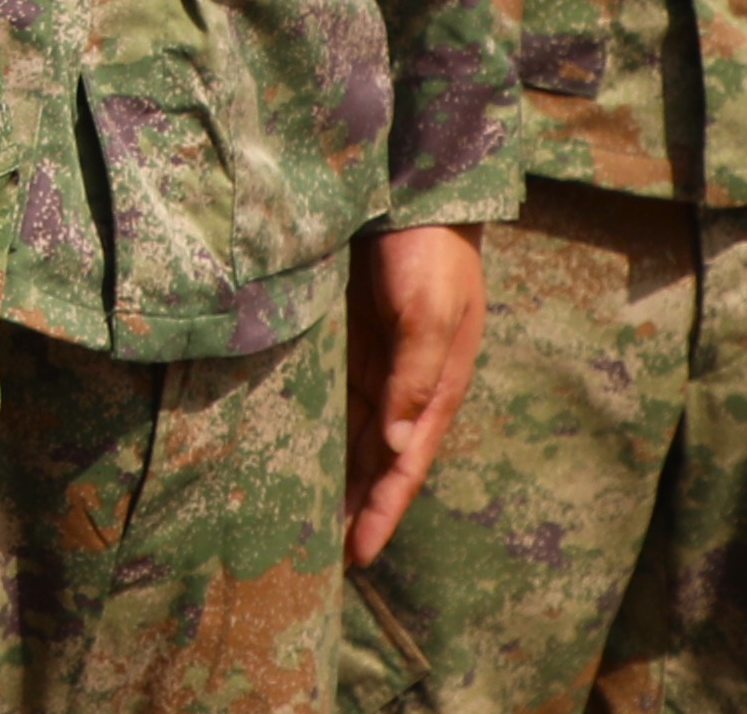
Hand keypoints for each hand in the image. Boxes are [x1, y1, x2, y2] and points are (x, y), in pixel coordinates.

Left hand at [346, 219, 485, 562]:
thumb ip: (416, 379)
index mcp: (439, 386)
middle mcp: (411, 382)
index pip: (407, 464)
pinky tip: (307, 446)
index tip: (360, 556)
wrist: (417, 188)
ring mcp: (384, 359)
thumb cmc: (430, 253)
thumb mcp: (429, 314)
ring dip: (342, 472)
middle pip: (381, 458)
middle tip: (325, 553)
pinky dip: (328, 426)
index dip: (384, 510)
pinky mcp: (358, 335)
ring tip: (313, 515)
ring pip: (359, 432)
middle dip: (360, 504)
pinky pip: (341, 394)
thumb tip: (398, 445)